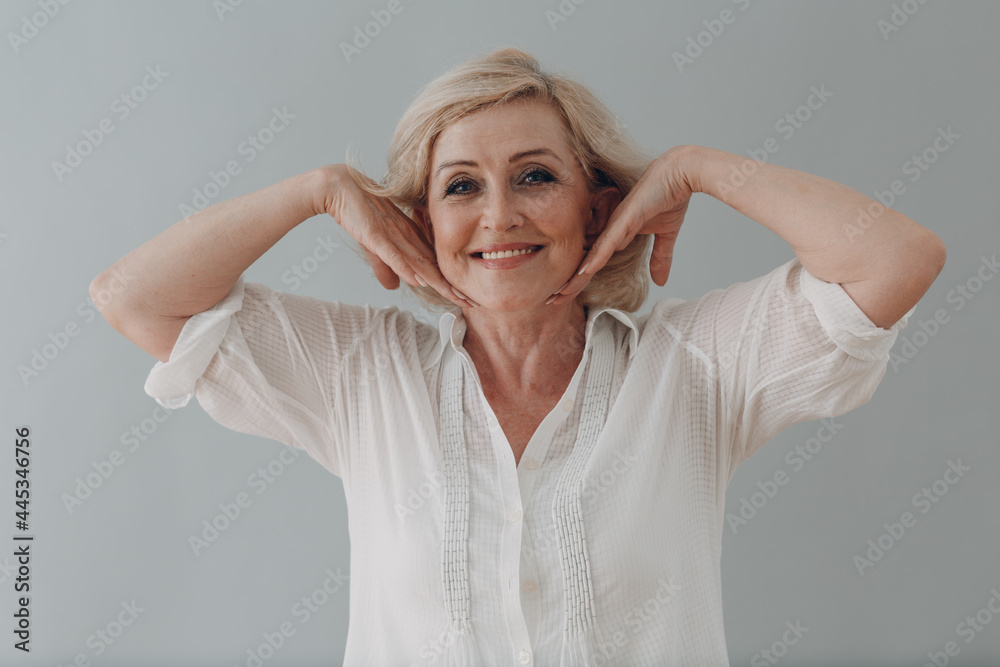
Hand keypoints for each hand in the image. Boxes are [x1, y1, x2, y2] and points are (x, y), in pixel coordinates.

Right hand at [316, 164, 475, 308]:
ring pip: (419, 263)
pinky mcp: (376, 235)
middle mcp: (408, 237)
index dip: (450, 283)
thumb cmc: (360, 213)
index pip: (434, 265)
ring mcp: (393, 236)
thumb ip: (386, 268)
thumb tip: (395, 287)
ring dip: (437, 281)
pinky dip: (406, 268)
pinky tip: (417, 281)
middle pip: (433, 267)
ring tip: (455, 297)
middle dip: (452, 287)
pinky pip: (393, 254)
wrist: (342, 187)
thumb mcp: (375, 246)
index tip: (466, 298)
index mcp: (411, 237)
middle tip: (472, 303)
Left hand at [547, 146, 695, 304]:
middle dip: (569, 283)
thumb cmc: (670, 198)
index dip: (580, 280)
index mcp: (618, 234)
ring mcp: (616, 224)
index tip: (566, 296)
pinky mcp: (626, 217)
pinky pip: (608, 241)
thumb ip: (660, 258)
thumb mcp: (665, 236)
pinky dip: (596, 257)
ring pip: (592, 255)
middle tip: (551, 301)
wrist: (681, 173)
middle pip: (586, 261)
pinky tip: (583, 271)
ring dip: (576, 276)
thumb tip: (660, 281)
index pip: (594, 262)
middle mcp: (611, 230)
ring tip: (559, 293)